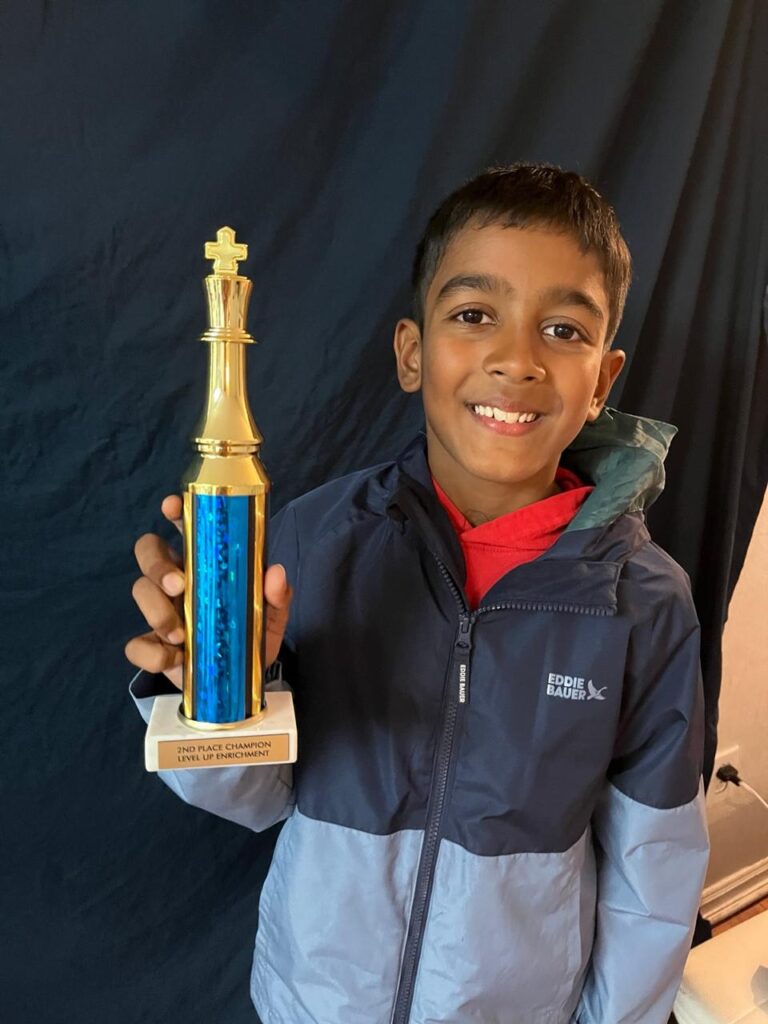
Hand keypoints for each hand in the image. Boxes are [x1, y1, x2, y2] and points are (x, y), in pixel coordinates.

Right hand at [124, 495, 293, 690]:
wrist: (240, 682)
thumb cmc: (249, 635)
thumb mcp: (271, 615)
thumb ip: (277, 596)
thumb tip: (276, 573)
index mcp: (204, 563)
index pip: (184, 526)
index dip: (175, 511)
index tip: (172, 506)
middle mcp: (178, 581)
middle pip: (148, 551)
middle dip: (157, 564)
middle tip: (179, 585)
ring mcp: (161, 611)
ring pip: (139, 590)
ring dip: (156, 611)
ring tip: (182, 635)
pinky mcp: (152, 646)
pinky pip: (135, 644)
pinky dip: (151, 653)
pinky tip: (174, 659)